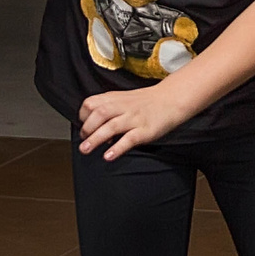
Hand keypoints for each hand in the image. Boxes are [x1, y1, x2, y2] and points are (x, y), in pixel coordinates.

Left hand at [76, 83, 194, 160]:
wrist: (171, 99)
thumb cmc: (146, 103)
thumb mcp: (123, 100)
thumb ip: (108, 110)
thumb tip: (94, 131)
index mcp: (115, 99)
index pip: (91, 104)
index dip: (83, 116)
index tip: (83, 127)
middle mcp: (123, 107)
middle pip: (99, 114)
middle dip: (87, 129)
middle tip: (83, 142)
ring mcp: (134, 118)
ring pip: (111, 127)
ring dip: (95, 139)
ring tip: (86, 150)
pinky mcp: (145, 130)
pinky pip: (129, 139)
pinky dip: (117, 148)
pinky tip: (109, 156)